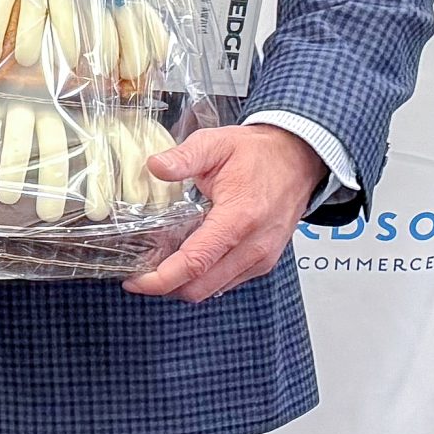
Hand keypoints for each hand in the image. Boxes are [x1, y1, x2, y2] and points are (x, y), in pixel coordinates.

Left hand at [124, 122, 323, 303]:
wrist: (299, 160)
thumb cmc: (258, 153)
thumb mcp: (216, 143)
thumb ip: (184, 157)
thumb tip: (155, 166)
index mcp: (239, 218)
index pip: (196, 262)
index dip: (161, 278)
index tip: (135, 281)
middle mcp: (254, 246)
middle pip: (201, 287)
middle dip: (165, 286)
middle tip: (137, 274)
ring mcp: (261, 258)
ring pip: (213, 289)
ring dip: (183, 284)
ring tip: (157, 265)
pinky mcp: (263, 262)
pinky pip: (226, 282)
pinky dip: (202, 278)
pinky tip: (185, 259)